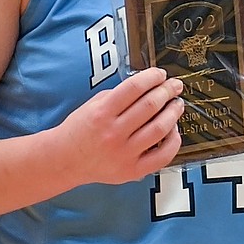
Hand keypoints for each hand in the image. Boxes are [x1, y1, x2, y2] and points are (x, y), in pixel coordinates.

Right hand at [56, 68, 184, 186]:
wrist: (66, 160)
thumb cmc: (80, 131)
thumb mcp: (93, 105)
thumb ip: (118, 96)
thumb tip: (147, 86)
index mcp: (102, 113)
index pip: (134, 88)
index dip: (152, 77)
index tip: (161, 74)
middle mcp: (114, 133)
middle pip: (150, 106)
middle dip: (167, 91)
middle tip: (175, 86)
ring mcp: (124, 153)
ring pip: (159, 128)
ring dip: (173, 113)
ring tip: (177, 105)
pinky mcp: (133, 170)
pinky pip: (162, 155)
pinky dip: (173, 141)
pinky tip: (173, 130)